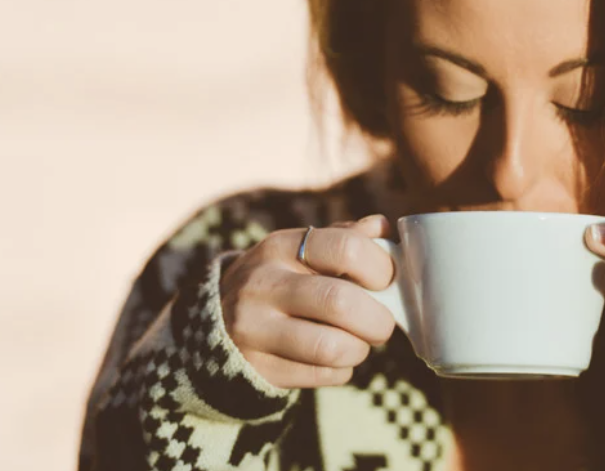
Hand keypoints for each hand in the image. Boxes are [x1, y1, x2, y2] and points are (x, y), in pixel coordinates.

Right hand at [220, 215, 396, 388]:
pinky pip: (321, 375)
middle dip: (377, 319)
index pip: (346, 248)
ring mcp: (254, 329)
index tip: (386, 281)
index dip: (381, 268)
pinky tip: (334, 358)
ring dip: (359, 349)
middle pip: (340, 302)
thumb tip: (383, 229)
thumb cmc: (280, 280)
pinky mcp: (257, 367)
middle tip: (381, 323)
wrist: (218, 321)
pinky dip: (341, 370)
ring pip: (332, 347)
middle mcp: (263, 284)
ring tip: (357, 342)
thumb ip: (344, 237)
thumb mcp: (301, 250)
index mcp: (281, 246)